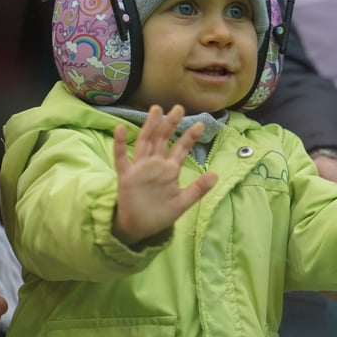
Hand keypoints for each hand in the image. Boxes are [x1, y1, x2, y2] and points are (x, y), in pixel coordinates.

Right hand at [113, 105, 217, 244]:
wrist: (140, 228)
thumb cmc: (160, 214)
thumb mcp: (183, 202)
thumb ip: (198, 189)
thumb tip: (216, 175)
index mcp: (170, 170)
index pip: (181, 149)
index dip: (190, 136)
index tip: (201, 124)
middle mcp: (155, 164)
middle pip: (163, 139)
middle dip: (170, 124)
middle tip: (179, 108)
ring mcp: (140, 168)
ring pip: (145, 142)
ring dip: (150, 126)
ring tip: (156, 110)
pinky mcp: (126, 176)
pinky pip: (121, 158)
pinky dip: (120, 144)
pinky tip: (119, 129)